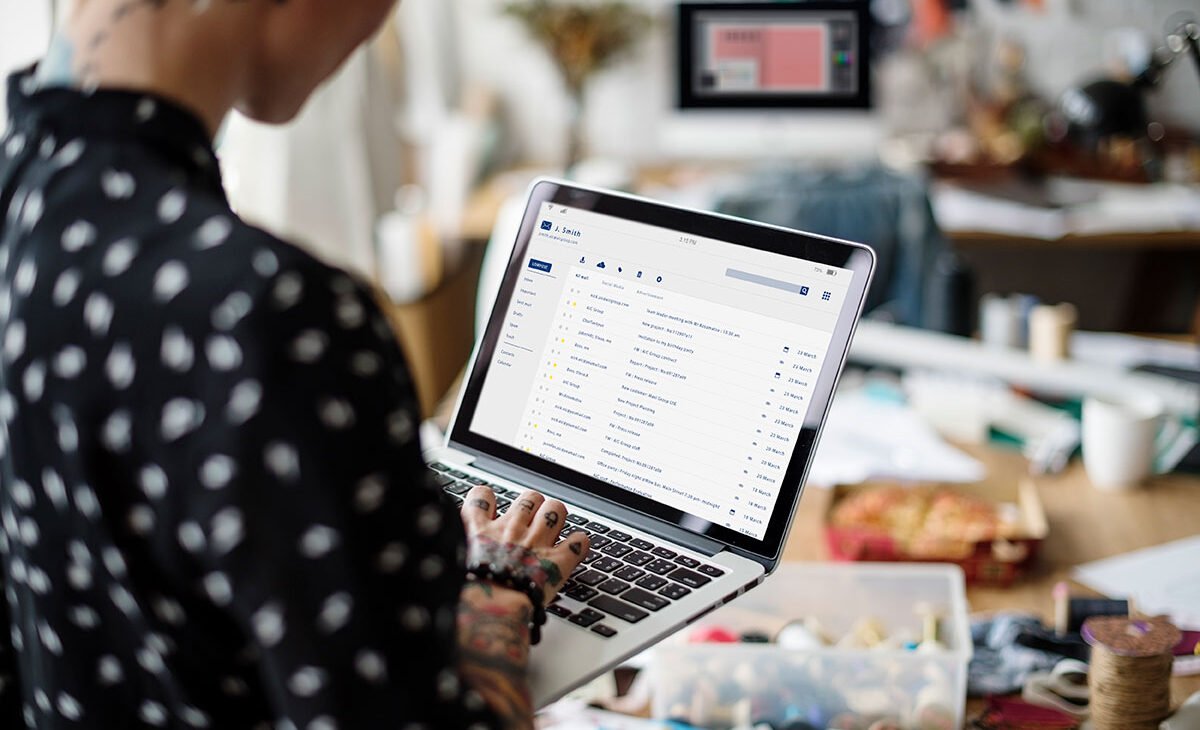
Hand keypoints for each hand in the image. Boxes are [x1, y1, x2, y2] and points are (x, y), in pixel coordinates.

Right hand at [460, 486, 589, 603]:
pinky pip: (578, 542)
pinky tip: (577, 547)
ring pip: (555, 509)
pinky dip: (580, 543)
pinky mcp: (558, 561)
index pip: (482, 496)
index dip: (488, 498)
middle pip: (529, 498)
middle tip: (532, 520)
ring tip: (555, 527)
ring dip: (556, 516)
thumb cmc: (467, 594)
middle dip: (533, 506)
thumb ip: (455, 552)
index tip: (491, 507)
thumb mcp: (452, 564)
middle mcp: (511, 530)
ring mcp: (536, 542)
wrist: (490, 609)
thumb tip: (446, 554)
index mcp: (481, 530)